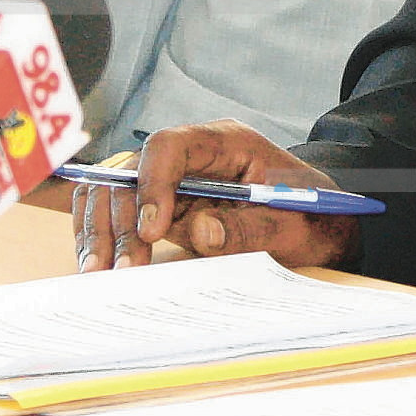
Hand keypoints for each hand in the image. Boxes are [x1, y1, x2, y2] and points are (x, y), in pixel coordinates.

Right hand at [70, 120, 359, 273]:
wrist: (318, 225)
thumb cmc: (310, 217)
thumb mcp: (293, 226)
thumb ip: (251, 228)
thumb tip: (201, 231)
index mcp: (226, 142)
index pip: (170, 146)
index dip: (152, 184)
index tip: (152, 231)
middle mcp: (191, 155)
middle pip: (131, 170)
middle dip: (119, 219)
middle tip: (120, 268)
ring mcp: (172, 179)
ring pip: (114, 190)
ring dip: (101, 229)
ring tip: (97, 272)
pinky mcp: (162, 205)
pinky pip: (118, 212)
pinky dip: (103, 236)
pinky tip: (99, 267)